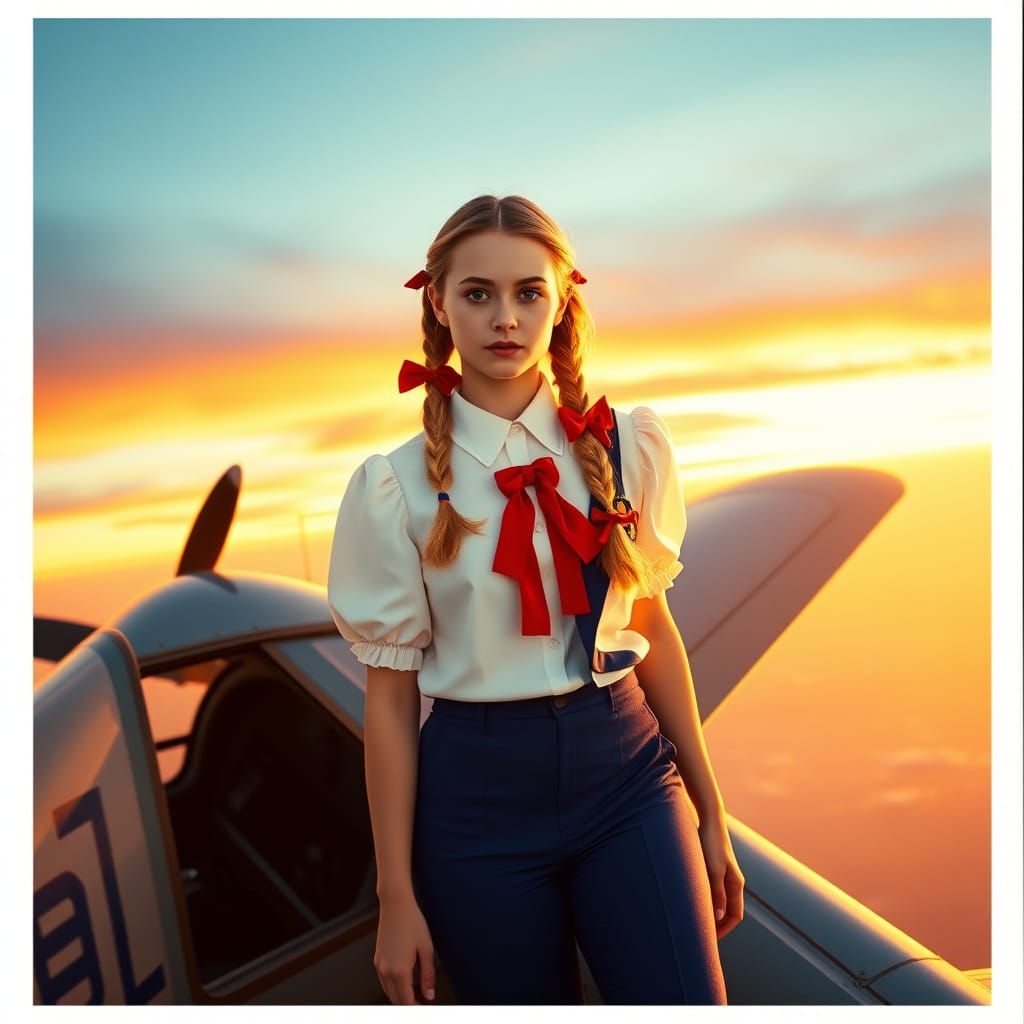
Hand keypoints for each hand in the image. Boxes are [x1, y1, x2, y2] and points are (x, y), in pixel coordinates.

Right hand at [374, 891, 436, 1003]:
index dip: (416, 1008)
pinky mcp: (377, 958)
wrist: (395, 905)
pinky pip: (384, 981)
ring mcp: (379, 965)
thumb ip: (428, 975)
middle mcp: (386, 971)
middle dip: (408, 1004)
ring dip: (400, 996)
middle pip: (395, 1000)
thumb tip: (429, 994)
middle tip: (422, 1001)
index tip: (425, 1006)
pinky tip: (404, 980)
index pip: (406, 1002)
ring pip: (388, 991)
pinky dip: (393, 986)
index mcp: (400, 971)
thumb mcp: (426, 949)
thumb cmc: (412, 922)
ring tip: (415, 992)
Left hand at [696, 812, 744, 939]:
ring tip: (691, 919)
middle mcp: (731, 881)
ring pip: (717, 900)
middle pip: (727, 910)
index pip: (735, 916)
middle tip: (698, 933)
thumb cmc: (711, 843)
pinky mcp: (711, 867)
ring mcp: (722, 874)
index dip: (724, 929)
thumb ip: (716, 892)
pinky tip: (688, 900)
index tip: (709, 939)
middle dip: (716, 924)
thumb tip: (719, 917)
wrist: (709, 818)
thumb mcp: (713, 869)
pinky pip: (710, 890)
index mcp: (735, 884)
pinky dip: (703, 899)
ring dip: (708, 911)